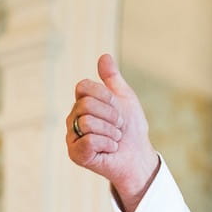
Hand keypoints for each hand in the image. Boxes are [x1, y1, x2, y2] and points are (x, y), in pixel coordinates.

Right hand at [66, 54, 159, 211]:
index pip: (84, 87)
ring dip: (111, 132)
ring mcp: (72, 137)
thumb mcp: (125, 99)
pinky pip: (89, 141)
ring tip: (116, 139)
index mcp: (82, 103)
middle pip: (86, 105)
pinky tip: (111, 149)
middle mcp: (73, 118)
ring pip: (87, 123)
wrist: (140, 156)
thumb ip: (113, 79)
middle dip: (112, 116)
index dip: (106, 97)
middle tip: (119, 127)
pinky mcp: (76, 154)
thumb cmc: (132, 129)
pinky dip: (107, 144)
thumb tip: (104, 55)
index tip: (118, 109)